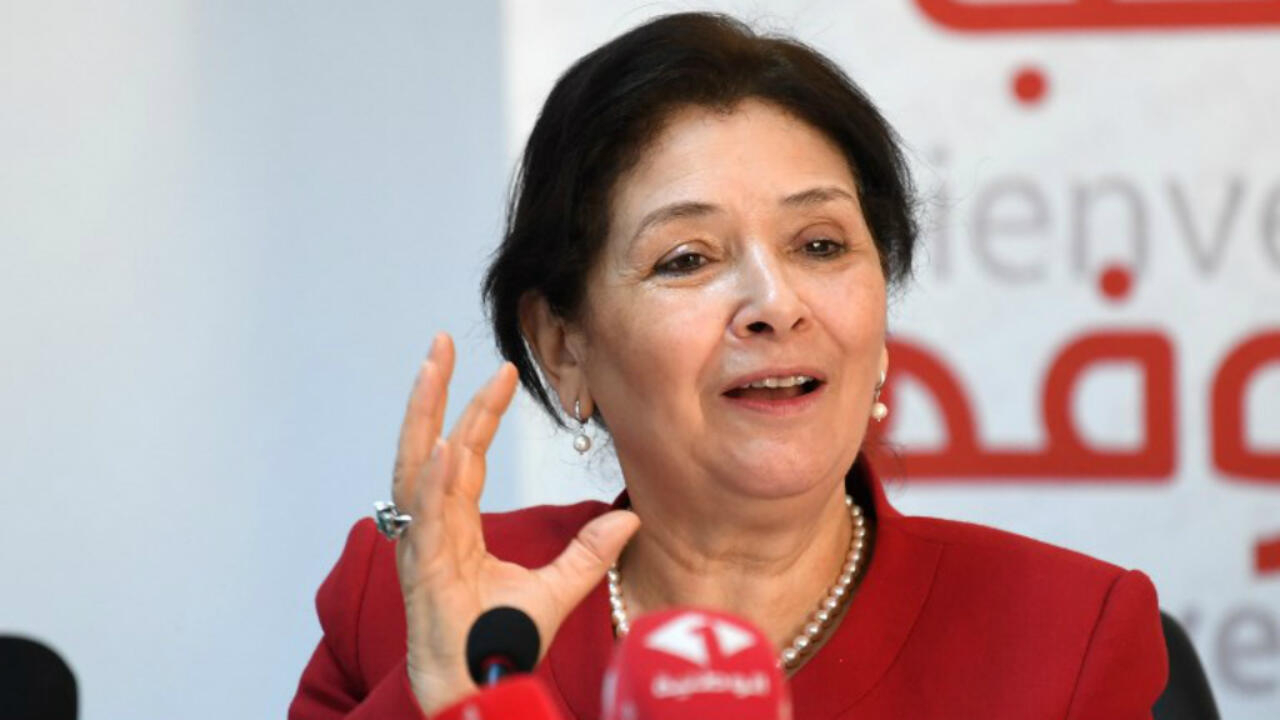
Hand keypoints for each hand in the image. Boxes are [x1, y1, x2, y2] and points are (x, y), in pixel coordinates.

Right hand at [392, 333, 639, 714]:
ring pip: (416, 468)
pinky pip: (429, 518)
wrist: (478, 689)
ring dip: (425, 416)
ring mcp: (423, 545)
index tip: (505, 371)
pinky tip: (447, 445)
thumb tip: (629, 517)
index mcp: (456, 525)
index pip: (465, 454)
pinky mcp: (424, 570)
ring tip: (434, 370)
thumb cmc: (499, 644)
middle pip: (426, 445)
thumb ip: (589, 552)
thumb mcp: (556, 589)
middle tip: (440, 341)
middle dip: (432, 392)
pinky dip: (435, 481)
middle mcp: (432, 527)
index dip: (480, 412)